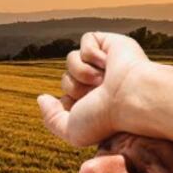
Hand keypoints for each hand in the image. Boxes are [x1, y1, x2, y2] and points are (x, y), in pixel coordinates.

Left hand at [36, 31, 149, 146]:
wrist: (130, 97)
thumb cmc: (106, 118)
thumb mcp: (73, 131)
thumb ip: (51, 119)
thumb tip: (42, 98)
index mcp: (95, 104)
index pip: (67, 97)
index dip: (69, 102)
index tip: (85, 110)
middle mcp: (100, 84)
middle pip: (66, 79)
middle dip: (75, 87)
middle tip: (97, 93)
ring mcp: (105, 64)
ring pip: (71, 59)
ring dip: (82, 71)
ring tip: (103, 79)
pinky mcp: (111, 44)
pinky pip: (86, 41)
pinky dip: (92, 53)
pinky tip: (108, 63)